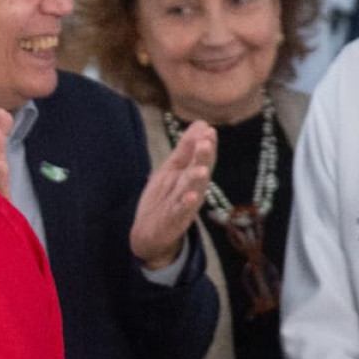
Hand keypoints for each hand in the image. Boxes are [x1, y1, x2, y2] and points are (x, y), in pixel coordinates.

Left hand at [131, 120, 215, 268]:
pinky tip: (191, 197)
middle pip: (199, 171)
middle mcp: (191, 189)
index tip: (209, 130)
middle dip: (203, 158)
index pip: (200, 157)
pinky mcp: (174, 222)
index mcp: (189, 176)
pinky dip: (186, 205)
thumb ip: (186, 149)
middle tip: (207, 141)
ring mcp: (184, 206)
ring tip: (201, 169)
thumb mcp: (172, 170)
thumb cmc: (165, 198)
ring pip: (193, 191)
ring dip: (197, 180)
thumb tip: (201, 123)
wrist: (149, 235)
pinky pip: (181, 212)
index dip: (205, 145)